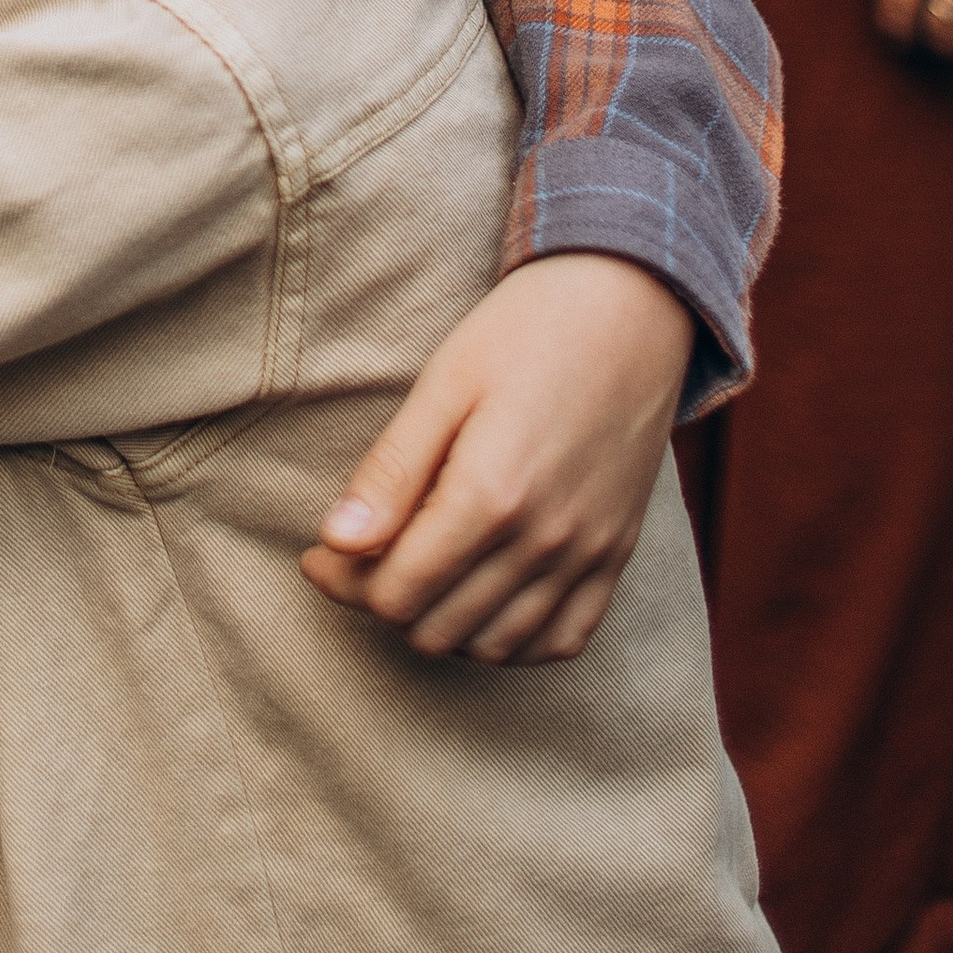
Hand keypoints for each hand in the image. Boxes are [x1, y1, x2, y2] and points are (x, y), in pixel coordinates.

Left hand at [300, 253, 692, 662]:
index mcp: (490, 494)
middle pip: (436, 628)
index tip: (321, 551)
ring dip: (442, 623)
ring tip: (419, 571)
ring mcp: (587, 554)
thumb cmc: (527, 331)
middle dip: (384, 601)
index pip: (395, 593)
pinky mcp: (617, 553)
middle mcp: (544, 540)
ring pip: (494, 646)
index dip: (343, 581)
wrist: (631, 305)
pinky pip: (563, 640)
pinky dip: (513, 640)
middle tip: (365, 555)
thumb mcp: (444, 385)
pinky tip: (482, 601)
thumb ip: (392, 472)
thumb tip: (335, 543)